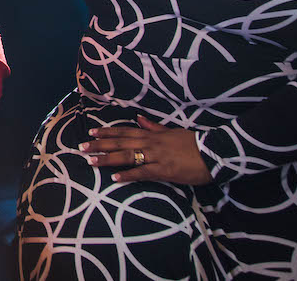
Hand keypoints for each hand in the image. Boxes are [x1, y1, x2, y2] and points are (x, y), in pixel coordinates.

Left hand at [79, 116, 212, 184]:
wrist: (215, 153)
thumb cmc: (194, 143)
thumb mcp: (172, 131)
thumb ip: (154, 126)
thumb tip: (139, 118)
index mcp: (152, 134)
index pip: (125, 131)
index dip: (107, 132)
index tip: (91, 132)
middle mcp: (151, 143)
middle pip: (121, 142)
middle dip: (100, 145)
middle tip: (81, 147)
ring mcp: (157, 156)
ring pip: (128, 156)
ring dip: (108, 159)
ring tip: (91, 162)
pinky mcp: (165, 171)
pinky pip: (143, 172)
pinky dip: (129, 174)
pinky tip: (115, 178)